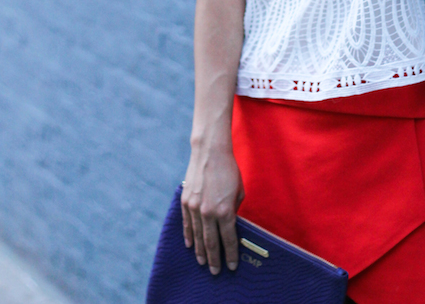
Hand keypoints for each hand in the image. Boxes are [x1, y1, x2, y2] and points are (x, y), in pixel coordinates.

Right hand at [181, 146, 243, 274]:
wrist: (210, 153)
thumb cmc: (229, 171)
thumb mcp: (239, 192)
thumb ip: (234, 210)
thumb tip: (230, 224)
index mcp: (225, 211)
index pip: (228, 240)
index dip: (230, 255)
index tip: (231, 266)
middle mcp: (208, 213)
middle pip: (211, 243)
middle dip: (215, 259)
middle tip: (216, 272)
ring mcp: (194, 208)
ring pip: (197, 236)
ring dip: (200, 251)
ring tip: (203, 262)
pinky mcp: (185, 202)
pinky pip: (186, 224)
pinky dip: (188, 236)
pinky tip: (190, 245)